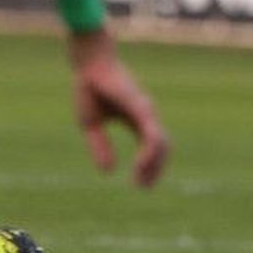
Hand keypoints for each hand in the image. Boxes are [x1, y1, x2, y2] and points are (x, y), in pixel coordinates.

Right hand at [69, 29, 168, 187]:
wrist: (89, 65)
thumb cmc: (91, 89)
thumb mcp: (91, 125)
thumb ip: (100, 147)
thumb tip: (108, 172)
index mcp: (137, 119)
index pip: (153, 146)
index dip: (150, 166)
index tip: (140, 184)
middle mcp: (146, 115)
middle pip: (163, 147)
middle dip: (156, 169)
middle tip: (144, 188)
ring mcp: (146, 111)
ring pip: (161, 143)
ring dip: (155, 165)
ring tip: (141, 181)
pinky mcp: (140, 109)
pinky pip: (152, 134)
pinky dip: (150, 152)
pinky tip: (141, 164)